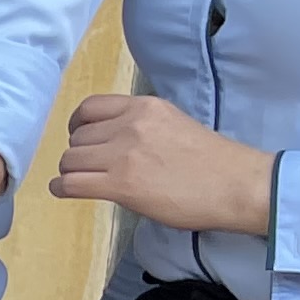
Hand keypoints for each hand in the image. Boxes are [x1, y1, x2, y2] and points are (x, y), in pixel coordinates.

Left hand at [49, 93, 275, 236]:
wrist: (238, 186)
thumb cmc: (213, 162)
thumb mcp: (174, 125)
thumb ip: (140, 126)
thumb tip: (110, 139)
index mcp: (145, 107)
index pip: (90, 107)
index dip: (78, 125)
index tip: (81, 137)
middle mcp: (130, 125)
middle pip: (77, 137)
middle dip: (79, 153)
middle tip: (90, 168)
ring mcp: (124, 154)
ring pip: (70, 160)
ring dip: (72, 172)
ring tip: (83, 181)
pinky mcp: (121, 184)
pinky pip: (70, 183)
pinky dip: (61, 189)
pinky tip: (65, 192)